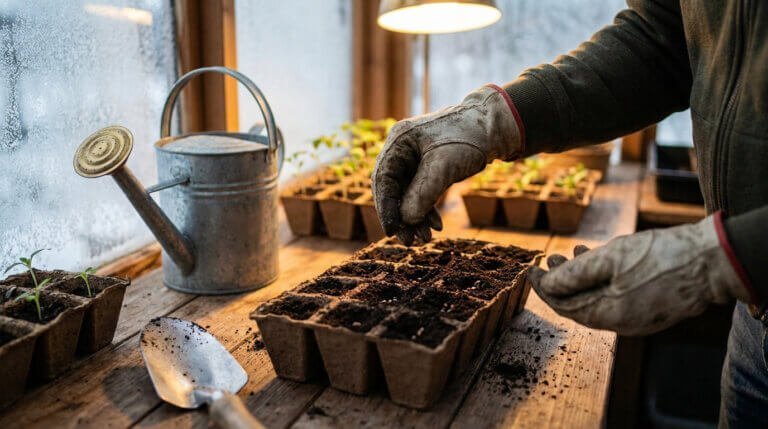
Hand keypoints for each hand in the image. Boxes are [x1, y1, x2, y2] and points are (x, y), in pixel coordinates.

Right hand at [372, 85, 522, 244]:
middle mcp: (402, 149)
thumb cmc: (470, 138)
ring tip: (425, 238)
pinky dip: (426, 210)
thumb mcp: (445, 166)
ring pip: (406, 194)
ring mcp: (414, 158)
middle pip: (392, 189)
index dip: (385, 207)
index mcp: (399, 140)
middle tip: (410, 241)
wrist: (495, 128)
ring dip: (414, 217)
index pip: (383, 178)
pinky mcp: (427, 167)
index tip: (391, 231)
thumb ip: (423, 192)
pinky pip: (420, 193)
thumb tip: (405, 219)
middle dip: (401, 217)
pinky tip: (436, 225)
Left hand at [529, 214, 751, 335]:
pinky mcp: (650, 306)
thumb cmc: (660, 257)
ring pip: (598, 298)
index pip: (565, 307)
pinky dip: (602, 279)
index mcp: (609, 316)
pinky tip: (598, 259)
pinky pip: (616, 296)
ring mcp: (638, 317)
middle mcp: (622, 323)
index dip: (545, 288)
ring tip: (569, 252)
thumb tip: (547, 284)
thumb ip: (575, 274)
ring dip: (580, 277)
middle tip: (548, 259)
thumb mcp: (610, 259)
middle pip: (580, 304)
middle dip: (561, 282)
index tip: (531, 270)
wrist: (712, 260)